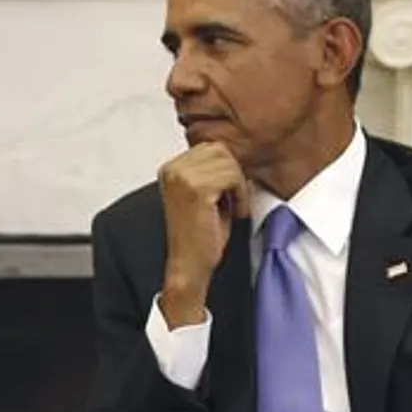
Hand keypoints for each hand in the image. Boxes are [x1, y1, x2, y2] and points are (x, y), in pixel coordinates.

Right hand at [157, 142, 251, 326]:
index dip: (227, 169)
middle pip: (220, 150)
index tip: (229, 194)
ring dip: (238, 185)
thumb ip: (211, 171)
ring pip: (229, 162)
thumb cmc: (199, 235)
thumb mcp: (203, 195)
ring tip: (233, 207)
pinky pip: (232, 176)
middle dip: (234, 174)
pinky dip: (240, 194)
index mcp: (170, 168)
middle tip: (234, 200)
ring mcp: (182, 177)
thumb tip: (236, 153)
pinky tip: (235, 212)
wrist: (189, 264)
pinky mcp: (196, 189)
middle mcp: (172, 169)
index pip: (211, 147)